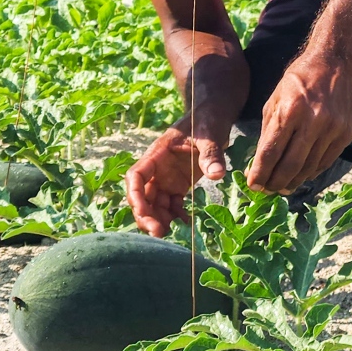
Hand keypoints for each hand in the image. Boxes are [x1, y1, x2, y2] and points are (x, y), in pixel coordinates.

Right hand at [126, 115, 227, 236]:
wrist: (213, 117)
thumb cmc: (207, 120)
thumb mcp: (210, 134)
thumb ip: (211, 154)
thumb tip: (216, 175)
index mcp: (157, 154)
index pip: (136, 176)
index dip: (135, 195)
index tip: (142, 211)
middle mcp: (157, 168)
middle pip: (142, 195)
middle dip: (146, 215)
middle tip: (158, 232)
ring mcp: (167, 177)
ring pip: (155, 203)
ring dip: (158, 219)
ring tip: (170, 233)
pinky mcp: (178, 184)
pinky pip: (170, 204)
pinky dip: (175, 215)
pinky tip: (186, 222)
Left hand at [248, 52, 351, 193]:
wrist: (337, 62)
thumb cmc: (300, 80)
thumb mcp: (275, 99)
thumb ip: (268, 131)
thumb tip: (259, 163)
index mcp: (290, 110)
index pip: (271, 152)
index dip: (260, 173)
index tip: (253, 185)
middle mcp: (313, 121)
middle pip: (290, 166)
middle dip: (275, 183)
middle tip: (267, 190)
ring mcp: (333, 129)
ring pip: (309, 168)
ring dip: (293, 181)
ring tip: (282, 187)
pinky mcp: (347, 134)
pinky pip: (325, 162)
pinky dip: (311, 172)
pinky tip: (301, 175)